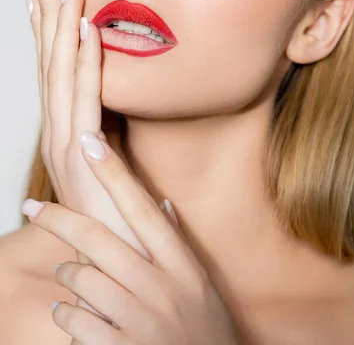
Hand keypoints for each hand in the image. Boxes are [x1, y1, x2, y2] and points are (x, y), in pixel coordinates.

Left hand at [21, 139, 240, 344]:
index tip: (89, 143)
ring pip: (83, 279)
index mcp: (181, 263)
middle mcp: (162, 287)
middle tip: (34, 207)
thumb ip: (176, 243)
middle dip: (59, 218)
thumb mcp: (198, 281)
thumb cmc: (204, 325)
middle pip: (100, 238)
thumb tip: (161, 206)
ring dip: (66, 272)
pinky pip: (76, 321)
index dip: (113, 173)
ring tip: (64, 272)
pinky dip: (66, 313)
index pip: (141, 208)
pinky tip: (68, 311)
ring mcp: (142, 320)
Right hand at [28, 0, 152, 323]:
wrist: (126, 269)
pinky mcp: (83, 158)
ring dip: (61, 27)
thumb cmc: (127, 216)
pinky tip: (86, 29)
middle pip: (51, 64)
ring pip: (61, 74)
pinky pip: (85, 99)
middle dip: (47, 15)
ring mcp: (67, 145)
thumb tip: (126, 119)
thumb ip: (120, 143)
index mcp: (71, 132)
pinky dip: (85, 62)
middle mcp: (62, 134)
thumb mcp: (124, 167)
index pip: (57, 72)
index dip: (50, 33)